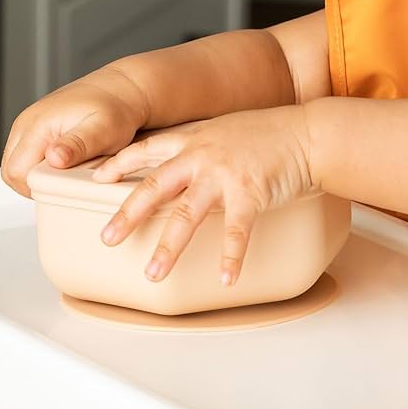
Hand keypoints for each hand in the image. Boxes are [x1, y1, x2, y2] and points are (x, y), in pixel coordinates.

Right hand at [1, 66, 147, 196]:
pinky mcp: (37, 127)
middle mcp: (27, 122)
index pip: (16, 172)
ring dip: (39, 174)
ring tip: (69, 170)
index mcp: (37, 124)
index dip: (37, 186)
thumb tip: (53, 157)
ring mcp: (30, 124)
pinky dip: (43, 164)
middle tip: (67, 181)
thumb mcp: (104, 130)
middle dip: (36, 183)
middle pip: (12, 170)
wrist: (124, 88)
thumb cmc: (118, 108)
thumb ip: (78, 145)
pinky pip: (29, 155)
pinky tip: (66, 162)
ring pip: (18, 164)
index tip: (64, 185)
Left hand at [92, 106, 313, 286]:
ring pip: (186, 215)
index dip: (120, 163)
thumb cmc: (272, 133)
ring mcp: (225, 175)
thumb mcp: (227, 130)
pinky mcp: (251, 193)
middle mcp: (204, 155)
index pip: (148, 148)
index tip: (98, 178)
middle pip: (155, 186)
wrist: (309, 133)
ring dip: (168, 247)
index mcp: (196, 138)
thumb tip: (181, 165)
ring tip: (153, 274)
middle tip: (107, 238)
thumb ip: (202, 146)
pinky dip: (229, 257)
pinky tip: (225, 278)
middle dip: (127, 213)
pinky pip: (236, 232)